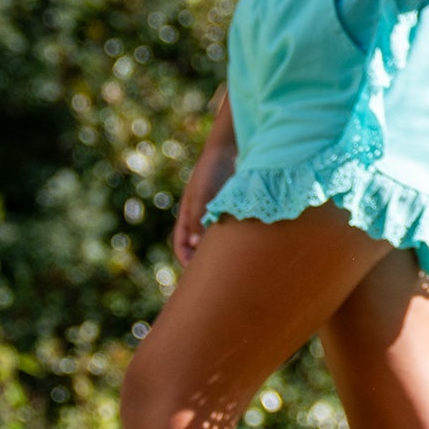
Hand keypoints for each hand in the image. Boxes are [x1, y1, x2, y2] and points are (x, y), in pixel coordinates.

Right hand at [172, 103, 237, 266]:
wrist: (228, 150)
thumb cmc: (211, 171)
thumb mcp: (203, 195)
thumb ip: (199, 218)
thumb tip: (196, 245)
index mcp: (187, 217)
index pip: (182, 245)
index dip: (187, 260)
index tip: (196, 276)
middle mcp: (199, 218)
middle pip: (199, 247)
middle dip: (205, 262)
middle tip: (218, 277)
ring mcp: (214, 215)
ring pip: (215, 240)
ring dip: (222, 252)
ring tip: (234, 266)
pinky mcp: (230, 210)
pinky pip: (230, 231)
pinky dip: (234, 240)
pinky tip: (247, 248)